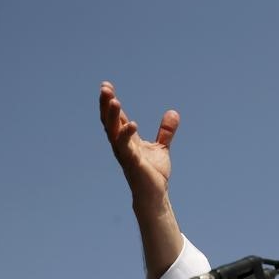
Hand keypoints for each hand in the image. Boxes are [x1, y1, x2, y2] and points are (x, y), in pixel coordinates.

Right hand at [99, 81, 183, 278]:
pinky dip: (127, 135)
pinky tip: (131, 124)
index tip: (106, 85)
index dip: (110, 102)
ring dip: (112, 116)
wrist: (155, 193)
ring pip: (113, 132)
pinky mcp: (132, 163)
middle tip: (104, 88)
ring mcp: (125, 154)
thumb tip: (173, 112)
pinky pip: (126, 147)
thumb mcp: (161, 147)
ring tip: (114, 100)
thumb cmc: (153, 173)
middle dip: (105, 105)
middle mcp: (121, 145)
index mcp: (126, 140)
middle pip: (109, 121)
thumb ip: (165, 131)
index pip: (115, 117)